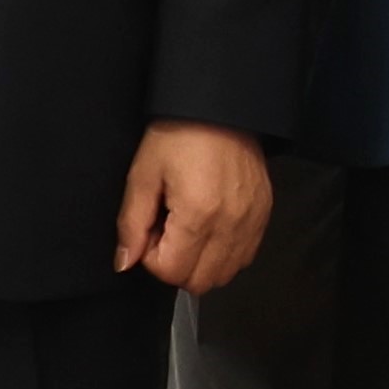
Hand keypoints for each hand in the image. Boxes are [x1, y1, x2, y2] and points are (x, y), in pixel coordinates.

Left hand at [117, 124, 274, 293]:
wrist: (221, 107)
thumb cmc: (179, 135)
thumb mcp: (143, 175)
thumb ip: (131, 224)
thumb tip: (125, 262)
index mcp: (198, 214)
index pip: (172, 271)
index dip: (152, 257)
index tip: (151, 229)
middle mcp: (231, 224)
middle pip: (199, 281)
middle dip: (176, 265)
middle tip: (167, 231)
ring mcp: (252, 221)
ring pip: (224, 274)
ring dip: (201, 263)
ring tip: (190, 229)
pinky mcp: (264, 214)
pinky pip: (245, 256)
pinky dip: (225, 254)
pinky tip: (211, 228)